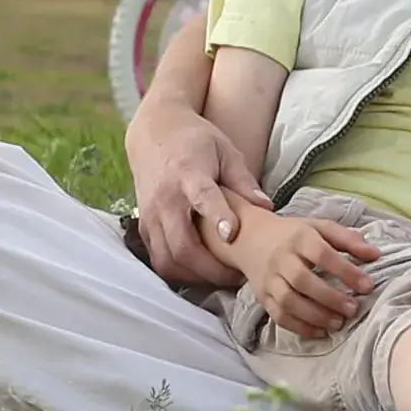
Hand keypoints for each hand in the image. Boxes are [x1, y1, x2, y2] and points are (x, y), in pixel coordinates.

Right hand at [129, 98, 273, 289]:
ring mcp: (150, 216)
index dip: (217, 216)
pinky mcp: (143, 227)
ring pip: (167, 259)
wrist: (153, 132)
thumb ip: (244, 180)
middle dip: (211, 267)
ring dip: (195, 276)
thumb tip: (267, 207)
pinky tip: (201, 274)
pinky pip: (159, 260)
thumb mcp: (225, 150)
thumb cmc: (196, 140)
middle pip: (182, 243)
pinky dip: (179, 273)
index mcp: (188, 173)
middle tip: (239, 275)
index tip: (232, 234)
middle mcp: (165, 198)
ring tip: (223, 278)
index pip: (202, 197)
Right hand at [247, 215, 377, 340]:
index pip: (323, 254)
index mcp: (299, 237)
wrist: (249, 238)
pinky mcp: (262, 297)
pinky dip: (299, 327)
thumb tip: (376, 255)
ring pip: (288, 302)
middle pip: (303, 281)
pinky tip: (320, 332)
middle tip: (353, 309)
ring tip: (338, 323)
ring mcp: (269, 280)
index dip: (346, 271)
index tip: (368, 286)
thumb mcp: (320, 227)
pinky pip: (278, 316)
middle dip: (330, 298)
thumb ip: (348, 239)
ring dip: (315, 316)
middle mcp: (281, 259)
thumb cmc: (294, 234)